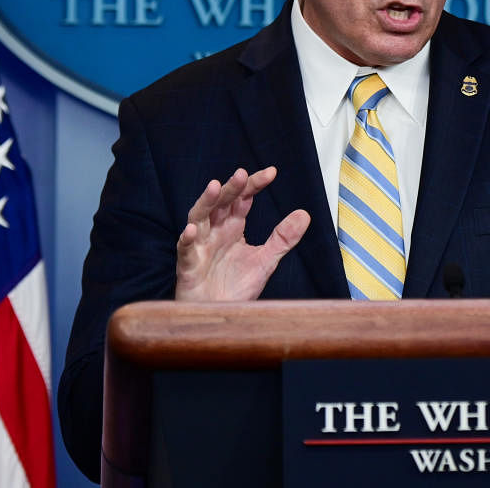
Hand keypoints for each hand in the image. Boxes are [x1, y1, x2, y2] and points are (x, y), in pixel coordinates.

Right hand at [175, 166, 309, 300]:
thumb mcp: (266, 261)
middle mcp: (215, 232)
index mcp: (233, 227)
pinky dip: (187, 240)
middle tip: (241, 174)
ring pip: (199, 218)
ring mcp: (200, 246)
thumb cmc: (236, 288)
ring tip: (215, 187)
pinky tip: (192, 231)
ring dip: (206, 202)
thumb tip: (304, 214)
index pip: (243, 199)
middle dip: (231, 188)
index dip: (254, 185)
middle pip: (221, 203)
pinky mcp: (188, 265)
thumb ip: (283, 238)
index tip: (271, 173)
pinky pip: (185, 250)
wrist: (219, 316)